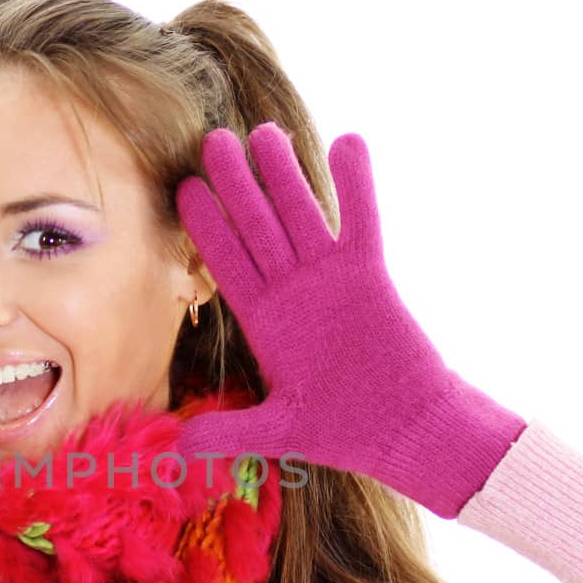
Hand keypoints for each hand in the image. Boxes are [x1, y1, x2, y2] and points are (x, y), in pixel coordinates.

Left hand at [174, 123, 525, 518]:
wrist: (404, 430)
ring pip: (303, 213)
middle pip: (258, 226)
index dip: (206, 228)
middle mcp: (292, 290)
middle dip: (235, 184)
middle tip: (213, 140)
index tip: (184, 190)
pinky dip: (356, 184)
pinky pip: (362, 221)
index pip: (226, 264)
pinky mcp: (372, 275)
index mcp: (264, 320)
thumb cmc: (343, 430)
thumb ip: (230, 431)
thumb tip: (179, 450)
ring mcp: (331, 277)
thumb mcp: (279, 433)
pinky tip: (348, 141)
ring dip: (286, 174)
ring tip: (266, 132)